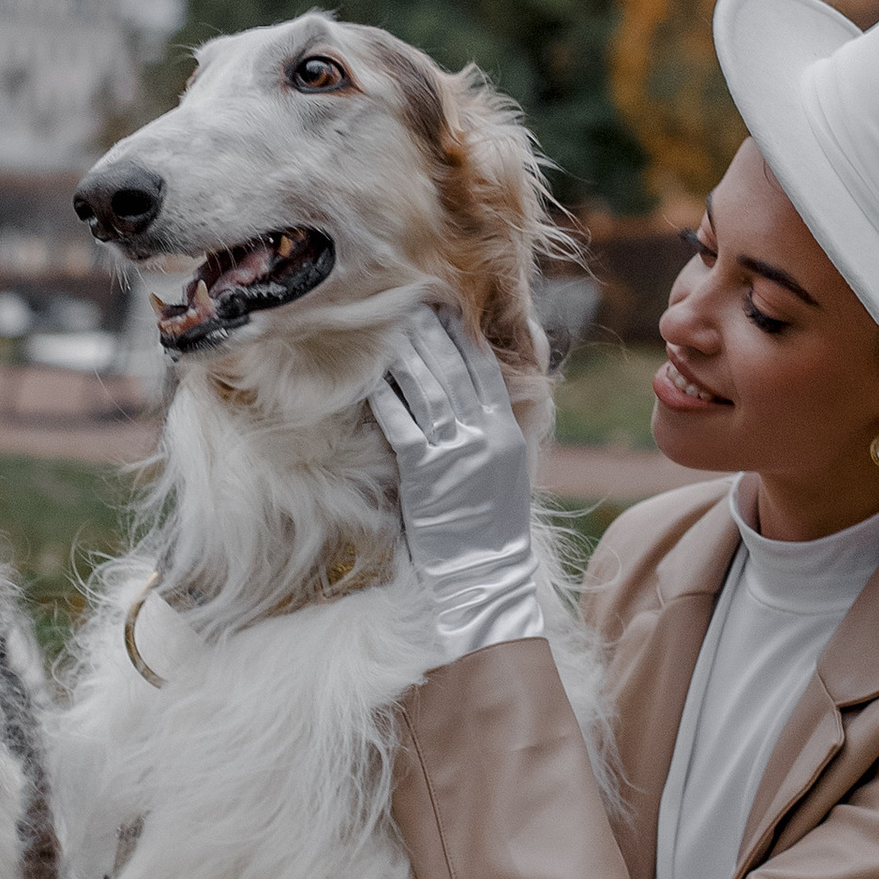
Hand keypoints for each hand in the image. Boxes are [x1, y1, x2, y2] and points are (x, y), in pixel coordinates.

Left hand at [369, 306, 544, 660]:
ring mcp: (455, 452)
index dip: (462, 337)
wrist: (484, 573)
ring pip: (426, 390)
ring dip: (404, 355)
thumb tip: (470, 396)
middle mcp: (484, 435)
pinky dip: (386, 398)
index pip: (484, 370)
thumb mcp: (503, 470)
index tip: (443, 310)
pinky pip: (401, 425)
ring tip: (388, 330)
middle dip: (429, 334)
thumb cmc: (489, 525)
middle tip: (407, 305)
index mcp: (506, 431)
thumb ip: (490, 430)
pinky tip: (372, 379)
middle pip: (453, 370)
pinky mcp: (426, 473)